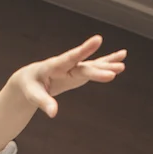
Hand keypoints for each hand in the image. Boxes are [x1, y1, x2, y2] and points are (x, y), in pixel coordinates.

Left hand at [7, 35, 125, 117]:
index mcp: (53, 66)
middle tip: (116, 70)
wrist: (30, 79)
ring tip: (123, 61)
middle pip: (84, 67)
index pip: (70, 57)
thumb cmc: (30, 87)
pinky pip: (94, 67)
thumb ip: (43, 103)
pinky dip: (107, 63)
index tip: (98, 40)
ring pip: (92, 65)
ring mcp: (73, 68)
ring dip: (107, 63)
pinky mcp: (78, 73)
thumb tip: (53, 113)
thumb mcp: (33, 95)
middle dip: (99, 69)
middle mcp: (66, 64)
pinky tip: (121, 58)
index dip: (84, 49)